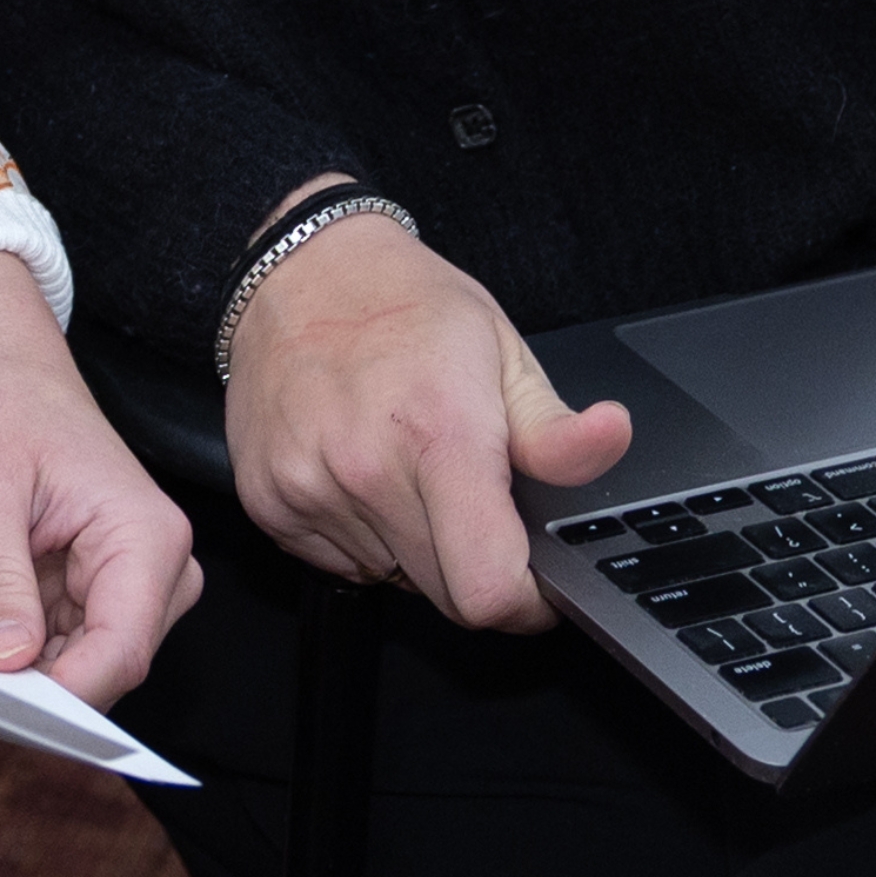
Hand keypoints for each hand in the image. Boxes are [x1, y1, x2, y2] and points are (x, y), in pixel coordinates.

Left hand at [0, 245, 198, 703]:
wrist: (0, 375)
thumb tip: (8, 661)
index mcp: (147, 536)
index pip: (122, 648)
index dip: (65, 691)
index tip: (2, 706)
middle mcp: (161, 564)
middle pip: (112, 661)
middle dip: (45, 681)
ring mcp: (137, 579)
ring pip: (90, 658)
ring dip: (33, 662)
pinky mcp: (106, 586)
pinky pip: (72, 640)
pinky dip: (30, 643)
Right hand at [220, 199, 629, 632]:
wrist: (297, 272)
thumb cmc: (406, 307)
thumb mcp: (502, 352)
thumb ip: (554, 428)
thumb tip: (610, 438)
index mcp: (438, 432)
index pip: (487, 589)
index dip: (526, 604)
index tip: (535, 585)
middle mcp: (365, 468)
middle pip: (445, 596)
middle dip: (476, 571)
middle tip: (475, 507)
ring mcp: (306, 487)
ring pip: (393, 579)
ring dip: (416, 550)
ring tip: (410, 474)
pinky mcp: (265, 500)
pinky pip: (340, 562)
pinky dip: (363, 537)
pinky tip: (362, 476)